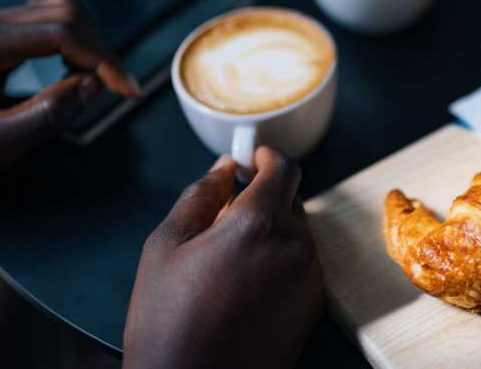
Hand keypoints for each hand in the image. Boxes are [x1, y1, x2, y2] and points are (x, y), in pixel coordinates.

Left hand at [0, 0, 138, 179]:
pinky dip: (66, 44)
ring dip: (84, 44)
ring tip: (89, 82)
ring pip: (53, 12)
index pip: (60, 32)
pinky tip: (68, 72)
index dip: (102, 59)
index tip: (125, 88)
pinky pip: (39, 23)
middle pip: (61, 12)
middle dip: (97, 49)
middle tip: (111, 88)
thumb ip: (44, 116)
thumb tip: (91, 87)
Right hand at [123, 148, 322, 368]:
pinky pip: (302, 265)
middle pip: (291, 200)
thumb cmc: (169, 323)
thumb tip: (224, 167)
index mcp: (259, 223)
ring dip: (271, 233)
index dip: (267, 157)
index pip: (284, 168)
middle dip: (262, 199)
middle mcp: (295, 246)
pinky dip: (281, 263)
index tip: (253, 158)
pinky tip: (245, 288)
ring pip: (297, 234)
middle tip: (224, 220)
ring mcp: (310, 277)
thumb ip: (200, 195)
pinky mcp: (314, 305)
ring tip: (228, 264)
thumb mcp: (165, 247)